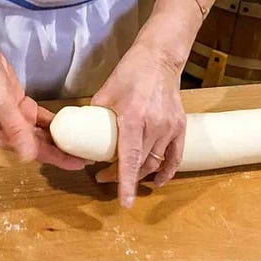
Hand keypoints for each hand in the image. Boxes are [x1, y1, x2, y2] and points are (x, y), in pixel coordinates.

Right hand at [0, 42, 85, 170]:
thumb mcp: (1, 105)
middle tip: (89, 155)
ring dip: (61, 139)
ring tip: (83, 143)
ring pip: (43, 134)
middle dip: (64, 152)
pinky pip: (42, 119)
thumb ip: (16, 130)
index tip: (80, 165)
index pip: (36, 153)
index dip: (59, 160)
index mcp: (2, 137)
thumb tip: (28, 157)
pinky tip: (70, 125)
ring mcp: (17, 118)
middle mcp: (10, 132)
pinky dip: (55, 123)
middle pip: (42, 146)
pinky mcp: (21, 105)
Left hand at [92, 41, 186, 206]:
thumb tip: (81, 134)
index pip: (130, 158)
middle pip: (141, 164)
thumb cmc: (130, 73)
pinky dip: (167, 171)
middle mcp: (155, 126)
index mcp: (134, 118)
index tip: (124, 202)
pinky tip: (158, 180)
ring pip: (156, 162)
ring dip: (140, 174)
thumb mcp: (105, 92)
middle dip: (122, 177)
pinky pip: (175, 156)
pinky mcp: (180, 126)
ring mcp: (170, 127)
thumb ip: (95, 115)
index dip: (126, 182)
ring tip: (124, 176)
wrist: (159, 59)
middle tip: (103, 177)